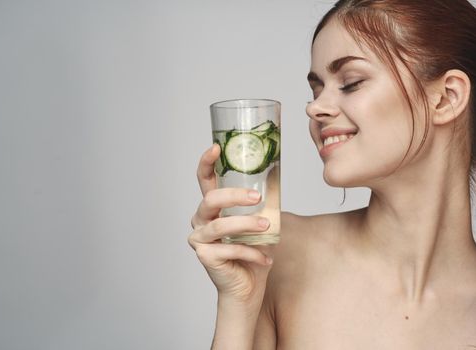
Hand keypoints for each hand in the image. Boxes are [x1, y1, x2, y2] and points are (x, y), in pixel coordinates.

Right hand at [188, 144, 273, 303]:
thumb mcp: (262, 219)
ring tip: (267, 226)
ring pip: (220, 225)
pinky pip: (229, 249)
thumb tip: (275, 172)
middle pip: (210, 199)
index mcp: (212, 206)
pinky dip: (251, 252)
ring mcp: (200, 238)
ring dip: (246, 225)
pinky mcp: (205, 256)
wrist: (248, 285)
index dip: (206, 162)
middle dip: (234, 196)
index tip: (215, 147)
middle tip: (256, 198)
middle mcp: (201, 219)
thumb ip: (262, 200)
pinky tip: (266, 259)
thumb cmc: (253, 250)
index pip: (204, 179)